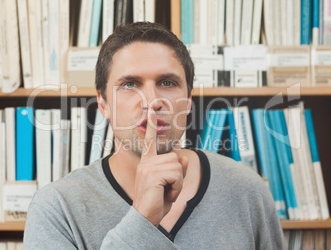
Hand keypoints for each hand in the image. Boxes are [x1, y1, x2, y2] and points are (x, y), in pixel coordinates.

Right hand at [132, 109, 187, 226]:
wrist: (145, 219)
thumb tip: (185, 157)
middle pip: (174, 158)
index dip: (151, 126)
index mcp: (147, 163)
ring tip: (166, 193)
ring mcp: (148, 168)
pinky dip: (177, 187)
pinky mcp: (153, 174)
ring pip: (177, 166)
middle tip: (167, 190)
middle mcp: (146, 163)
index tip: (151, 111)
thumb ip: (178, 171)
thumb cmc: (156, 203)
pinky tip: (166, 195)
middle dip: (177, 175)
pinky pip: (176, 175)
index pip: (149, 141)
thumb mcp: (171, 185)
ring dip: (177, 183)